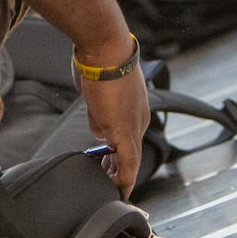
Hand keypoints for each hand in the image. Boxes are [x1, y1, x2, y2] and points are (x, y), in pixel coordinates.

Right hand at [80, 69, 150, 196]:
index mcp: (134, 108)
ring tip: (111, 189)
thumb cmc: (99, 60)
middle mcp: (139, 119)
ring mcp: (132, 125)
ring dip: (118, 174)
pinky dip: (124, 177)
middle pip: (130, 151)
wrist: (105, 49)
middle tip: (112, 185)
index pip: (128, 138)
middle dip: (119, 169)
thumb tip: (98, 131)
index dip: (120, 155)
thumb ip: (98, 112)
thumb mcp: (97, 90)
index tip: (112, 165)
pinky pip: (127, 161)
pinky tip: (119, 188)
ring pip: (129, 159)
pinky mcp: (123, 130)